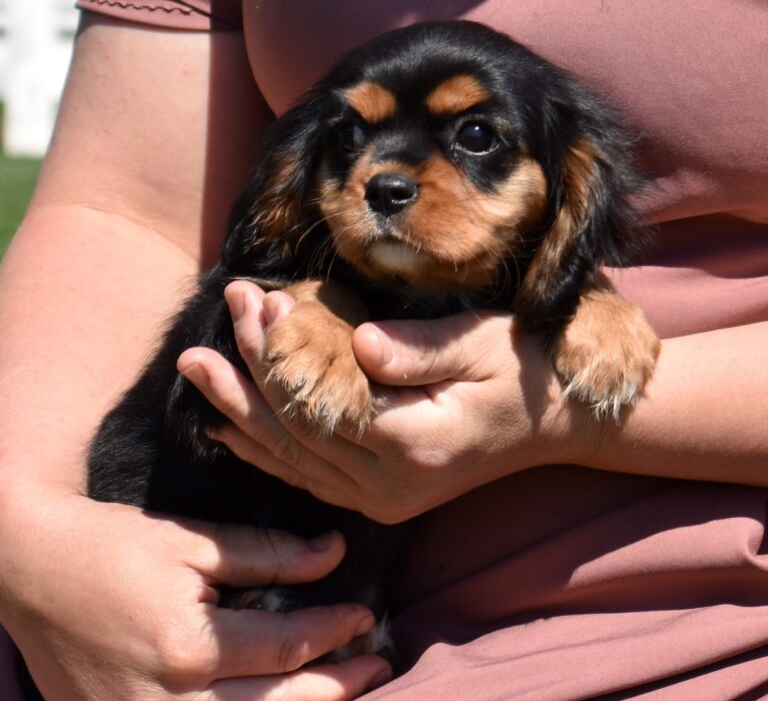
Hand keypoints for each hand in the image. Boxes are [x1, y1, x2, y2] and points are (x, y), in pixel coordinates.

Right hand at [0, 488, 390, 700]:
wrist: (31, 571)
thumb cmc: (113, 546)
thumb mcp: (193, 541)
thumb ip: (268, 552)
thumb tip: (332, 551)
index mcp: (188, 648)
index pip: (285, 646)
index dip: (333, 631)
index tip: (363, 615)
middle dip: (336, 687)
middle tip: (378, 666)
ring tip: (346, 693)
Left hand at [178, 281, 585, 523]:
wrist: (558, 422)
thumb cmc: (523, 369)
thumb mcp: (482, 344)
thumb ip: (417, 349)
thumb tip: (357, 344)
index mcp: (415, 442)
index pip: (320, 399)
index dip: (279, 352)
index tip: (256, 300)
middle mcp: (392, 484)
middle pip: (295, 432)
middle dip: (245, 381)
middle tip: (197, 345)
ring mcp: (386, 498)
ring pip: (294, 459)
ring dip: (242, 415)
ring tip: (199, 376)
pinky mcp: (383, 497)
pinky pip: (311, 476)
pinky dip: (269, 451)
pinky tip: (232, 430)